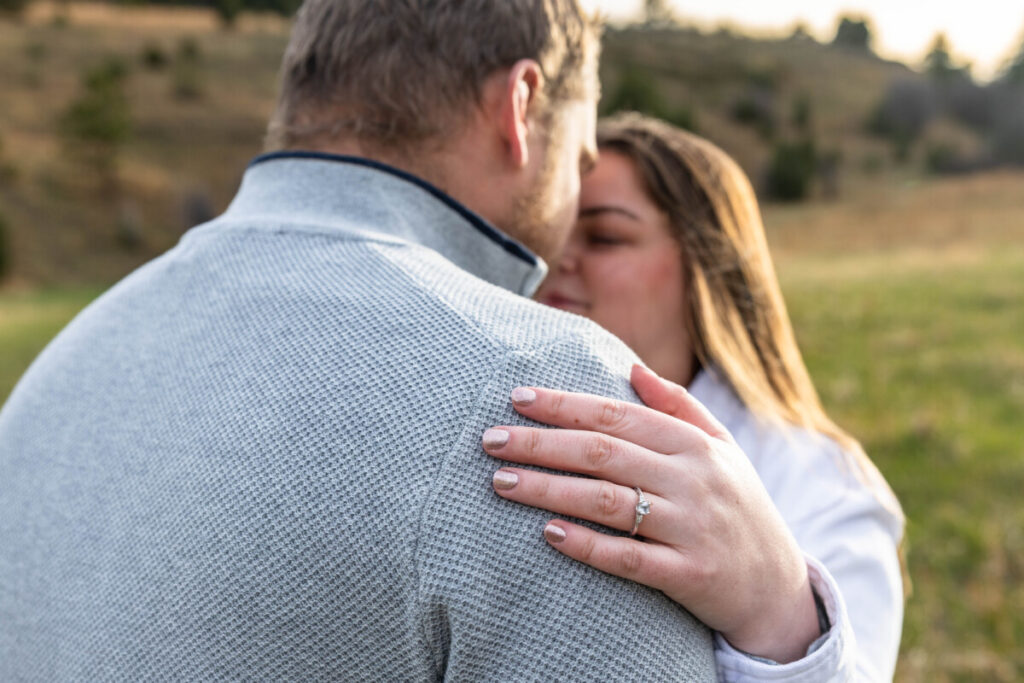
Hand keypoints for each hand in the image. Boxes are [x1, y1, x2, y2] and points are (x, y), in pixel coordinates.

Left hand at [481, 364, 820, 662]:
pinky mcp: (689, 574)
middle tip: (491, 440)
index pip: (617, 415)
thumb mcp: (721, 448)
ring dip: (548, 489)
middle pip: (602, 453)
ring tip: (501, 482)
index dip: (565, 405)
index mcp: (694, 444)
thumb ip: (678, 406)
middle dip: (541, 443)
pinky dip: (588, 545)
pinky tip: (549, 533)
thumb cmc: (737, 505)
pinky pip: (629, 558)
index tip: (517, 398)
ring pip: (607, 502)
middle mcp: (692, 480)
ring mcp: (691, 527)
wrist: (777, 586)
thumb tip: (632, 368)